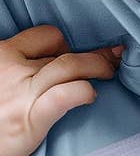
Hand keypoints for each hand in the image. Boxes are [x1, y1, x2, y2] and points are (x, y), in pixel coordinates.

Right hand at [0, 26, 122, 155]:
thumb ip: (19, 74)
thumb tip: (51, 71)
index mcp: (2, 56)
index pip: (46, 36)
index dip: (67, 45)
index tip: (77, 57)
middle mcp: (12, 70)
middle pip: (65, 53)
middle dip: (94, 56)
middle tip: (113, 59)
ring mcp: (21, 93)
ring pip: (70, 66)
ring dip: (98, 66)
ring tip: (111, 72)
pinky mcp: (29, 119)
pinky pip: (64, 95)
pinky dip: (83, 92)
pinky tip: (91, 97)